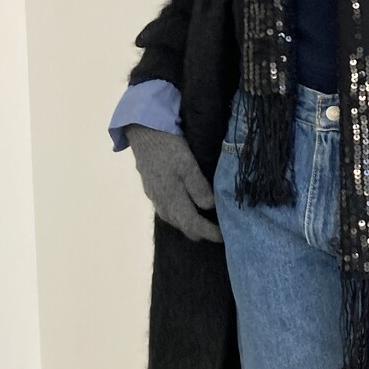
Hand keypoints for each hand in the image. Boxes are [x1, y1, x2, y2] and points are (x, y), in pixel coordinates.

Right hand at [126, 124, 223, 242]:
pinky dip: (178, 215)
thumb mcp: (188, 164)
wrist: (143, 132)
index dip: (209, 233)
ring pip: (172, 219)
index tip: (224, 236)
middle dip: (199, 232)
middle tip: (217, 231)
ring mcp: (154, 196)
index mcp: (172, 198)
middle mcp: (161, 202)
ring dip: (188, 224)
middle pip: (181, 226)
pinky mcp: (150, 188)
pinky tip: (184, 209)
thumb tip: (209, 208)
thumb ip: (198, 188)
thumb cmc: (168, 147)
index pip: (193, 225)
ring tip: (203, 224)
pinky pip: (165, 210)